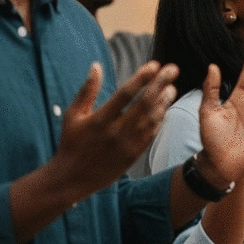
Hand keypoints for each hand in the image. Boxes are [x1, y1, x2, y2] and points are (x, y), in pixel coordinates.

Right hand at [53, 60, 178, 194]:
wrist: (73, 178)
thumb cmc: (71, 142)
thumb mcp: (72, 115)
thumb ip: (87, 90)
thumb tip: (96, 66)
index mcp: (100, 120)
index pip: (125, 94)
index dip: (142, 78)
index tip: (154, 65)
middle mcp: (116, 132)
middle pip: (144, 104)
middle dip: (160, 84)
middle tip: (172, 69)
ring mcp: (127, 145)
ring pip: (151, 119)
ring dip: (164, 102)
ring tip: (171, 88)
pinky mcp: (134, 155)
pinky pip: (151, 134)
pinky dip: (159, 120)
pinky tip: (164, 108)